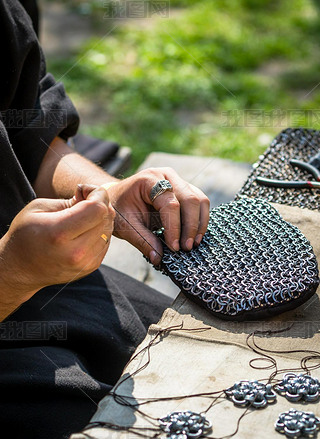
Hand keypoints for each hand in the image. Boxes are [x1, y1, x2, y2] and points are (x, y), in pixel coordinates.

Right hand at [0, 185, 114, 310]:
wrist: (20, 268)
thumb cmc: (25, 234)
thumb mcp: (40, 208)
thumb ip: (71, 200)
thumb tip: (94, 195)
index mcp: (59, 234)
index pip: (97, 209)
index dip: (97, 194)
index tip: (84, 190)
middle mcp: (76, 252)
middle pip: (106, 218)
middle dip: (99, 203)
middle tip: (82, 200)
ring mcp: (85, 263)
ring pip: (109, 229)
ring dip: (100, 218)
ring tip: (80, 216)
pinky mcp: (91, 267)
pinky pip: (106, 240)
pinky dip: (99, 230)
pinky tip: (83, 229)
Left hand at [106, 167, 209, 264]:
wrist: (118, 196)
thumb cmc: (119, 208)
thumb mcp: (125, 226)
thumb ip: (142, 240)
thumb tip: (158, 258)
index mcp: (149, 179)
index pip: (170, 204)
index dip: (175, 227)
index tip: (174, 247)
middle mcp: (166, 176)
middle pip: (189, 199)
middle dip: (190, 226)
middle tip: (186, 247)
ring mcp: (177, 180)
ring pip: (199, 200)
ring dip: (199, 223)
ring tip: (193, 243)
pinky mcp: (184, 188)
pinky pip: (200, 202)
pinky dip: (200, 219)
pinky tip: (195, 235)